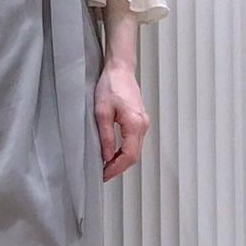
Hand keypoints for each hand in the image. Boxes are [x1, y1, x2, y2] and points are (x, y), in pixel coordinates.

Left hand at [94, 60, 150, 181]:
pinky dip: (124, 152)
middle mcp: (143, 126)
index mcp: (135, 124)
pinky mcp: (140, 120)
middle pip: (134, 156)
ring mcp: (143, 123)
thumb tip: (106, 157)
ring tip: (106, 167)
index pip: (128, 156)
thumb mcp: (101, 112)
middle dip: (119, 168)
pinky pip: (134, 142)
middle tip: (103, 175)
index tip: (104, 175)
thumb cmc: (111, 85)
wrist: (120, 69)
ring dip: (121, 161)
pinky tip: (113, 154)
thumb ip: (105, 137)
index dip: (116, 169)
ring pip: (135, 150)